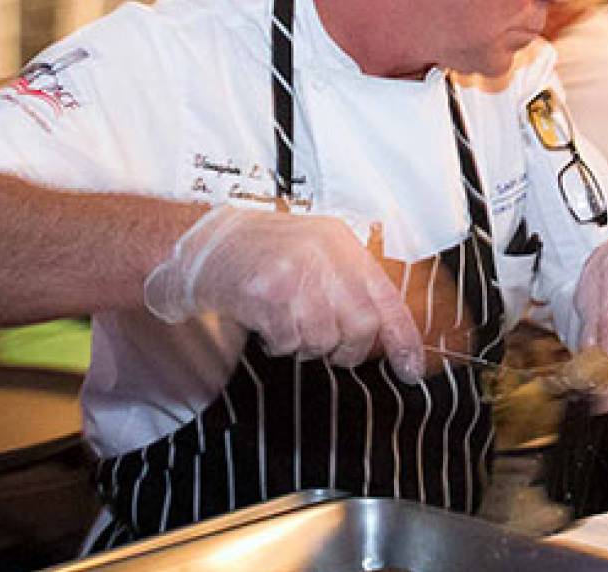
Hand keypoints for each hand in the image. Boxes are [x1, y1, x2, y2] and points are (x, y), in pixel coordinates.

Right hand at [143, 207, 425, 381]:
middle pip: (361, 324)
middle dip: (346, 348)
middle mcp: (321, 251)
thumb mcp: (310, 252)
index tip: (412, 367)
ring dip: (306, 344)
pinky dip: (279, 342)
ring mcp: (293, 270)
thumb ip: (348, 283)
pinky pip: (289, 340)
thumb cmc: (254, 253)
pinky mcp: (264, 292)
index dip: (404, 338)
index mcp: (339, 240)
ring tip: (286, 324)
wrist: (195, 244)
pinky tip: (265, 325)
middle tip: (323, 343)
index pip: (387, 295)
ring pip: (325, 337)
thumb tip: (385, 331)